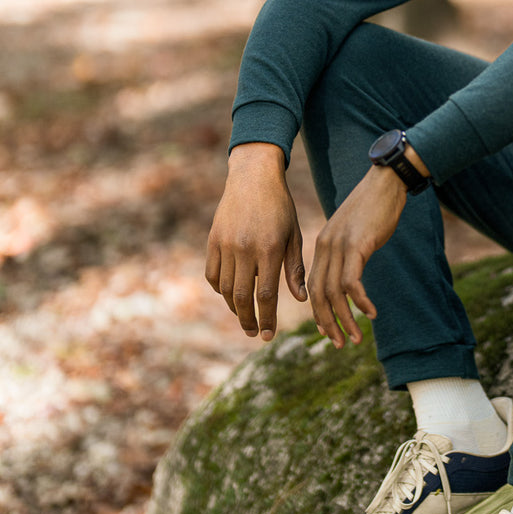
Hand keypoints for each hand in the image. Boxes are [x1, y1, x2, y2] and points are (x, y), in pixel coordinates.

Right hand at [205, 142, 306, 340]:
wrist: (253, 178)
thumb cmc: (280, 208)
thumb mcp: (294, 235)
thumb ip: (294, 268)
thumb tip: (300, 300)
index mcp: (268, 248)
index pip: (265, 295)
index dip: (266, 319)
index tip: (267, 335)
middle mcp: (244, 248)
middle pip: (241, 297)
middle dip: (247, 320)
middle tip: (253, 333)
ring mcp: (225, 244)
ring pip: (224, 288)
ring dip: (234, 307)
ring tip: (245, 315)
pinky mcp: (212, 240)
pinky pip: (212, 274)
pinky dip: (220, 288)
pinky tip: (230, 293)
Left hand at [308, 163, 412, 347]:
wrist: (385, 182)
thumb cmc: (374, 208)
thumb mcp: (354, 233)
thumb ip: (347, 253)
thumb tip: (349, 277)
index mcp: (323, 246)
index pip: (313, 287)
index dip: (319, 312)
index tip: (328, 331)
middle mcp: (326, 248)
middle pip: (319, 295)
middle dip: (328, 323)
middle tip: (340, 344)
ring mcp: (340, 246)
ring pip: (334, 293)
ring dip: (345, 319)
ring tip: (355, 338)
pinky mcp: (357, 245)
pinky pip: (352, 281)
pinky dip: (360, 301)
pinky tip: (370, 313)